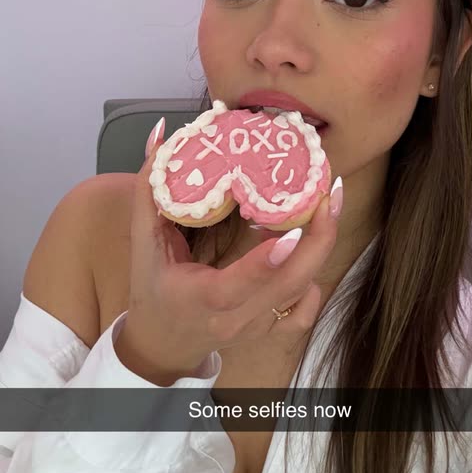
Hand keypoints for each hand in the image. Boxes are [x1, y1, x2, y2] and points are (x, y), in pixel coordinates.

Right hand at [114, 121, 340, 384]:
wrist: (163, 340)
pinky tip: (308, 253)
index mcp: (202, 297)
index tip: (289, 234)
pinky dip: (313, 285)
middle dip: (316, 240)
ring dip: (319, 248)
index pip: (238, 285)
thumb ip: (150, 188)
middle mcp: (236, 318)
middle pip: (288, 286)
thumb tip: (163, 132)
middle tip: (327, 193)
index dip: (265, 262)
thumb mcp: (142, 240)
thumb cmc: (153, 286)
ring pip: (301, 292)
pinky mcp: (270, 330)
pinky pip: (304, 313)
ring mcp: (257, 327)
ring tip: (328, 204)